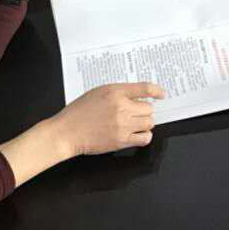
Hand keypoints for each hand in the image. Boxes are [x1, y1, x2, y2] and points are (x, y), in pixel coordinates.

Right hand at [50, 83, 165, 157]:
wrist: (67, 132)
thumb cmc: (79, 112)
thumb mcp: (99, 92)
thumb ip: (119, 93)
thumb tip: (137, 97)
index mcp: (115, 92)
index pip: (144, 88)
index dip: (156, 91)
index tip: (161, 94)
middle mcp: (121, 108)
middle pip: (149, 109)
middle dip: (144, 110)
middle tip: (136, 113)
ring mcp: (122, 125)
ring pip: (149, 123)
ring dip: (145, 123)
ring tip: (135, 123)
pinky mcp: (121, 141)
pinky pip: (145, 138)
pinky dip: (145, 136)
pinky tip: (137, 134)